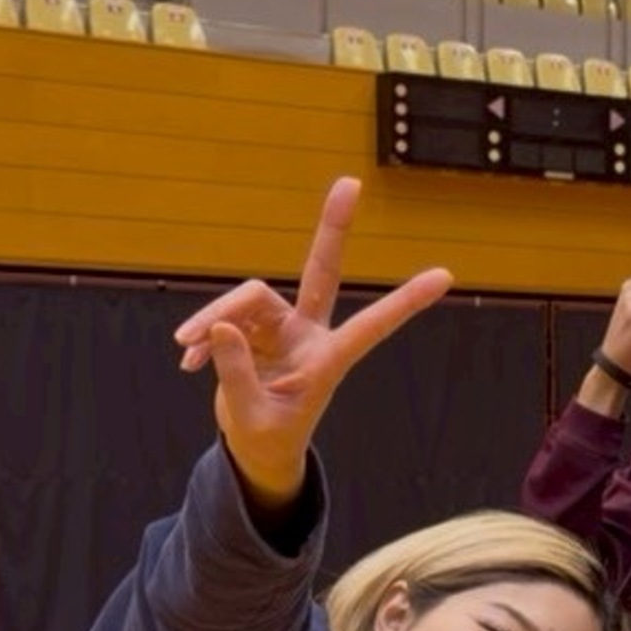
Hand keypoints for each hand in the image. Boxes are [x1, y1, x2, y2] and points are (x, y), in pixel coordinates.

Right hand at [174, 177, 452, 508]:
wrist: (257, 448)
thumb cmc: (268, 437)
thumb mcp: (251, 416)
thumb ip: (236, 373)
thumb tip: (220, 326)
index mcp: (329, 361)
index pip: (371, 326)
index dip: (405, 302)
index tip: (445, 276)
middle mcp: (309, 334)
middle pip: (321, 270)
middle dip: (333, 227)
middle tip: (351, 182)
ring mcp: (280, 327)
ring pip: (245, 298)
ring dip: (212, 319)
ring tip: (185, 348)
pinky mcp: (251, 328)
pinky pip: (222, 319)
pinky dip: (203, 338)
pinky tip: (188, 363)